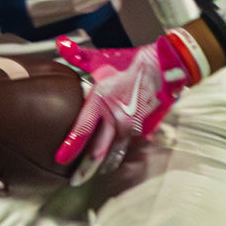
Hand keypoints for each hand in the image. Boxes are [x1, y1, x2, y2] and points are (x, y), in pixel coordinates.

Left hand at [53, 32, 202, 180]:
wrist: (165, 65)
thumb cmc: (133, 63)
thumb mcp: (103, 60)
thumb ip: (79, 56)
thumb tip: (61, 44)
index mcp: (102, 101)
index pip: (82, 130)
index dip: (70, 147)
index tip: (60, 159)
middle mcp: (116, 117)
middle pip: (98, 150)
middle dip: (86, 169)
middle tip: (75, 181)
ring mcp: (132, 125)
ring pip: (115, 152)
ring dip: (104, 165)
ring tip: (94, 174)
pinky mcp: (144, 128)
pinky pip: (129, 146)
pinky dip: (121, 154)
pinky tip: (114, 161)